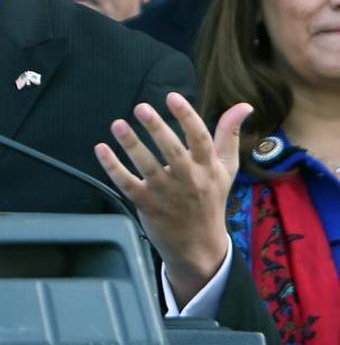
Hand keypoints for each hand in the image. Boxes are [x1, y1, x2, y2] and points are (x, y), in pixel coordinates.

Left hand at [93, 92, 250, 305]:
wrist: (199, 247)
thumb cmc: (210, 199)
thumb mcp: (226, 169)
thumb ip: (229, 136)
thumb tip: (243, 106)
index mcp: (208, 168)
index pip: (200, 139)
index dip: (187, 117)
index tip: (172, 97)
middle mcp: (189, 180)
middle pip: (173, 152)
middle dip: (157, 129)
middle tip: (141, 108)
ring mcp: (166, 194)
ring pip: (148, 167)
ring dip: (132, 145)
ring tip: (118, 124)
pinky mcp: (147, 205)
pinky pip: (128, 184)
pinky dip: (113, 168)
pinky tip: (101, 149)